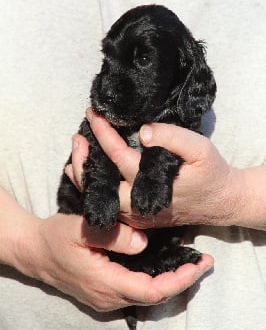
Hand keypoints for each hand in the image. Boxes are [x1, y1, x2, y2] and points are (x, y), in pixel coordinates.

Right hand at [21, 212, 212, 310]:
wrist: (36, 252)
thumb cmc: (56, 237)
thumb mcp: (80, 229)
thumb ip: (112, 236)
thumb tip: (143, 242)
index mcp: (104, 282)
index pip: (151, 290)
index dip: (178, 280)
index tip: (198, 265)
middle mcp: (108, 297)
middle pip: (154, 296)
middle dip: (182, 280)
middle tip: (203, 261)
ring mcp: (107, 297)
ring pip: (147, 294)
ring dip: (171, 280)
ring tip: (191, 262)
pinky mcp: (105, 291)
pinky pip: (138, 289)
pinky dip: (156, 278)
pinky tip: (166, 264)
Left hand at [80, 109, 240, 227]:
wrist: (221, 201)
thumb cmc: (211, 172)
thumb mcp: (200, 148)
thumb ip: (173, 137)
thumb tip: (143, 132)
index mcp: (151, 184)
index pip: (118, 156)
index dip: (104, 133)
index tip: (93, 113)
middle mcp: (139, 205)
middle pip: (100, 184)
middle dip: (85, 159)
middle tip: (77, 136)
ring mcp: (137, 216)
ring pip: (102, 197)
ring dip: (85, 176)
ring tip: (76, 154)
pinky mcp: (139, 218)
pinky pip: (111, 204)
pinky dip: (96, 189)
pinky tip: (87, 176)